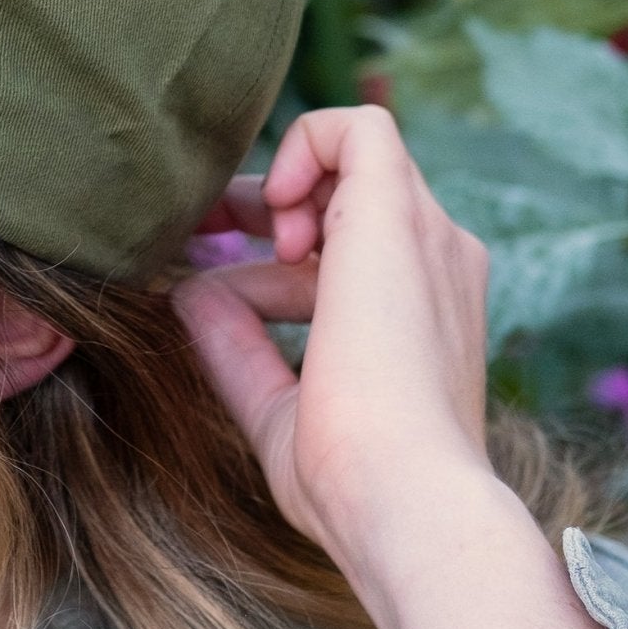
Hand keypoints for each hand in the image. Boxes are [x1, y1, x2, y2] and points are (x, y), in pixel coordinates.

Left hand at [171, 106, 495, 597]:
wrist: (402, 499)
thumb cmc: (348, 481)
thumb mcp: (276, 408)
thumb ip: (237, 348)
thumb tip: (190, 294)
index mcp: (421, 312)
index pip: (343, 246)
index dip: (264, 249)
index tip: (204, 271)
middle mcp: (437, 263)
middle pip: (346, 190)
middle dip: (262, 203)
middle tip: (202, 231)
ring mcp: (426, 238)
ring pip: (354, 155)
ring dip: (282, 184)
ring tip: (249, 245)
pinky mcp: (397, 219)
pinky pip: (357, 129)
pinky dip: (303, 143)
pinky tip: (270, 206)